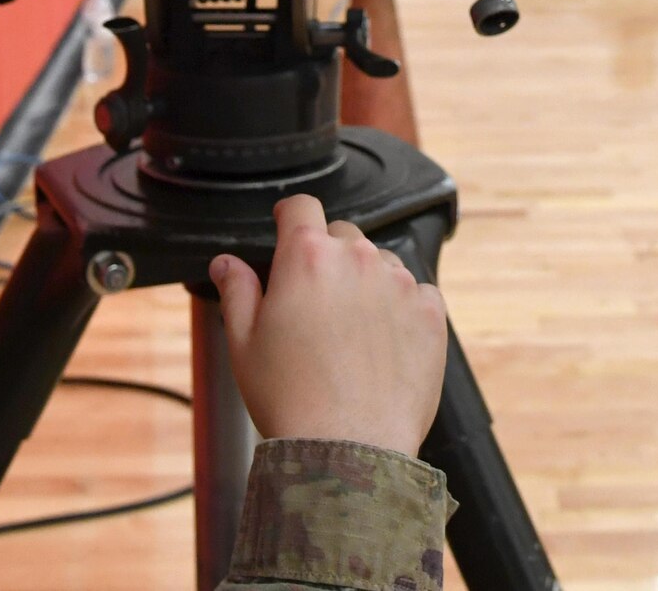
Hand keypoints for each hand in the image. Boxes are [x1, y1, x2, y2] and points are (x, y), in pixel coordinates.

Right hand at [210, 194, 448, 457]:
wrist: (350, 450)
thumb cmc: (289, 398)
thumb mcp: (245, 344)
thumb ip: (237, 291)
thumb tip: (225, 262)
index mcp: (308, 257)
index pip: (301, 206)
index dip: (290, 216)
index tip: (287, 229)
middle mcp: (359, 258)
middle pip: (343, 235)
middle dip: (327, 256)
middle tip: (314, 304)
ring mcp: (401, 283)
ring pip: (380, 263)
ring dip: (366, 282)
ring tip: (350, 333)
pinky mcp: (431, 313)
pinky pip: (416, 293)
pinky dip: (401, 308)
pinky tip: (383, 345)